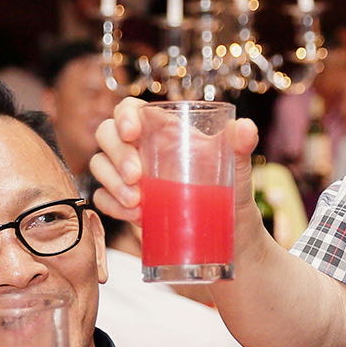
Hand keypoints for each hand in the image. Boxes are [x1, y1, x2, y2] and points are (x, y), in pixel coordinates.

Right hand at [89, 97, 261, 232]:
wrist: (230, 237)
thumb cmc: (233, 194)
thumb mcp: (237, 169)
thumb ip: (241, 146)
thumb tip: (245, 128)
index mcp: (165, 131)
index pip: (130, 109)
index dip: (123, 115)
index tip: (132, 133)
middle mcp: (143, 149)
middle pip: (107, 134)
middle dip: (117, 154)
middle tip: (137, 177)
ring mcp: (130, 176)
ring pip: (99, 164)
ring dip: (111, 182)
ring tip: (138, 203)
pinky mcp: (126, 204)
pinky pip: (102, 197)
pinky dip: (112, 205)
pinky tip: (135, 215)